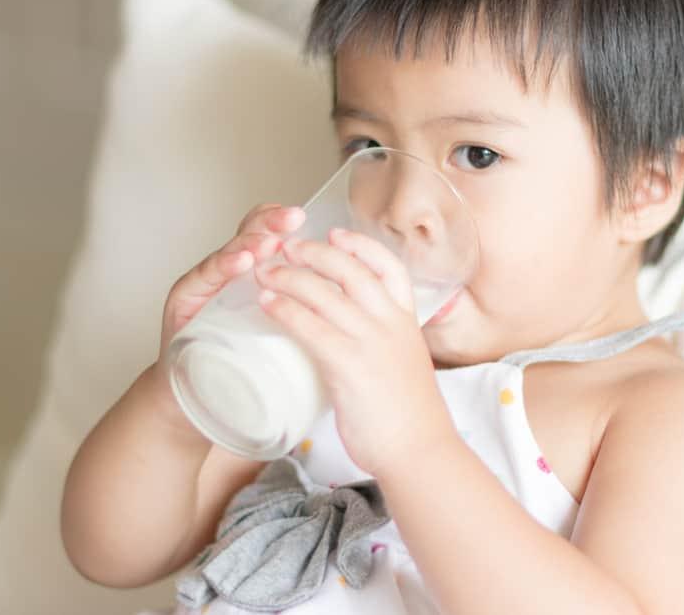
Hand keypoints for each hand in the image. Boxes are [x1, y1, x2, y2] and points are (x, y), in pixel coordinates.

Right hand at [148, 204, 304, 419]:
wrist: (198, 403)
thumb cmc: (245, 374)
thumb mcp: (287, 341)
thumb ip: (313, 318)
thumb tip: (365, 310)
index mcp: (261, 280)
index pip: (278, 240)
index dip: (300, 231)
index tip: (323, 224)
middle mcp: (232, 275)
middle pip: (252, 235)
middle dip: (273, 223)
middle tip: (294, 219)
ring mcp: (206, 286)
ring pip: (229, 252)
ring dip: (250, 243)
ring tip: (269, 242)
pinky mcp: (184, 304)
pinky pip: (202, 279)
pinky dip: (221, 267)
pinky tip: (239, 262)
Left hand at [256, 227, 456, 476]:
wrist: (420, 451)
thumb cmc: (410, 417)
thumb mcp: (405, 365)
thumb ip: (383, 344)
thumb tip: (354, 337)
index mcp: (407, 321)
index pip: (388, 267)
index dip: (360, 245)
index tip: (336, 233)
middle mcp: (391, 324)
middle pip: (350, 270)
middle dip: (314, 253)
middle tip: (286, 248)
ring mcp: (371, 342)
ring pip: (324, 294)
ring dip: (289, 277)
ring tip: (264, 272)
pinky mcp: (349, 366)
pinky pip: (310, 327)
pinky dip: (285, 310)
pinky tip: (267, 304)